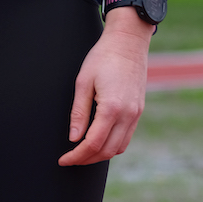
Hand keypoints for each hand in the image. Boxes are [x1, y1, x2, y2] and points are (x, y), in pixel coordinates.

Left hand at [59, 7, 150, 165]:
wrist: (128, 42)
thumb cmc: (103, 57)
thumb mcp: (83, 82)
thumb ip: (79, 113)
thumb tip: (73, 138)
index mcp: (112, 108)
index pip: (93, 143)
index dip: (77, 155)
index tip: (64, 159)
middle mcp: (128, 114)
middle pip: (107, 151)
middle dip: (87, 159)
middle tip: (71, 159)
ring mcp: (136, 113)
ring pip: (119, 147)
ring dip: (100, 154)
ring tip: (83, 153)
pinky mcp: (139, 110)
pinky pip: (126, 137)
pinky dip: (112, 145)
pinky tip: (99, 140)